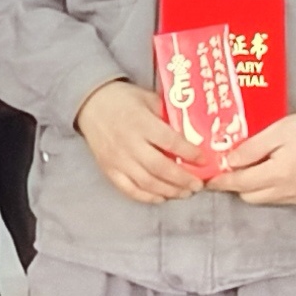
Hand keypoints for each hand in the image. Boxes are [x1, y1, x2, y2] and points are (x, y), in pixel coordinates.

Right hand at [75, 81, 207, 203]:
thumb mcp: (148, 99)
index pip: (170, 142)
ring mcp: (118, 159)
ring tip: (185, 193)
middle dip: (182, 179)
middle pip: (160, 167)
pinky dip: (147, 197)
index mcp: (141, 122)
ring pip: (147, 182)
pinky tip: (162, 197)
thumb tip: (192, 132)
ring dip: (169, 191)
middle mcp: (129, 143)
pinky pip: (129, 189)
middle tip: (198, 185)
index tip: (204, 160)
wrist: (90, 104)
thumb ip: (167, 115)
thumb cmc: (123, 99)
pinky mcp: (109, 170)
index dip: (189, 153)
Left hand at [214, 111, 295, 208]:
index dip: (222, 182)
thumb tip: (229, 162)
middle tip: (228, 169)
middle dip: (236, 184)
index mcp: (278, 174)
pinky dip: (266, 190)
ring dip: (251, 188)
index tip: (207, 180)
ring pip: (261, 199)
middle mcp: (286, 191)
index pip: (241, 183)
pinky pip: (276, 199)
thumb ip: (252, 148)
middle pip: (248, 196)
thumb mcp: (277, 131)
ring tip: (248, 169)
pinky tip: (267, 174)